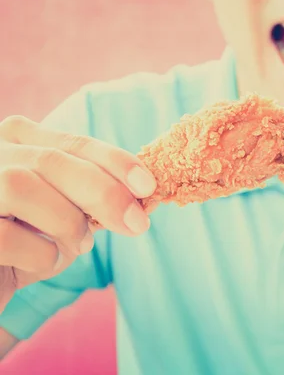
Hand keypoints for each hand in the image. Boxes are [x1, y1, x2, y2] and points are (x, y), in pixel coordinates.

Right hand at [0, 115, 155, 311]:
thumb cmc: (29, 244)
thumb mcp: (67, 214)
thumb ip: (95, 199)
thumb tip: (142, 198)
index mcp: (20, 142)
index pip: (74, 142)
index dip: (114, 161)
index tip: (148, 186)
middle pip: (52, 160)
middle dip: (103, 192)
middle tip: (135, 224)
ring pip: (22, 186)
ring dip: (65, 222)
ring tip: (77, 245)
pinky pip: (6, 235)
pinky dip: (39, 254)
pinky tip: (44, 262)